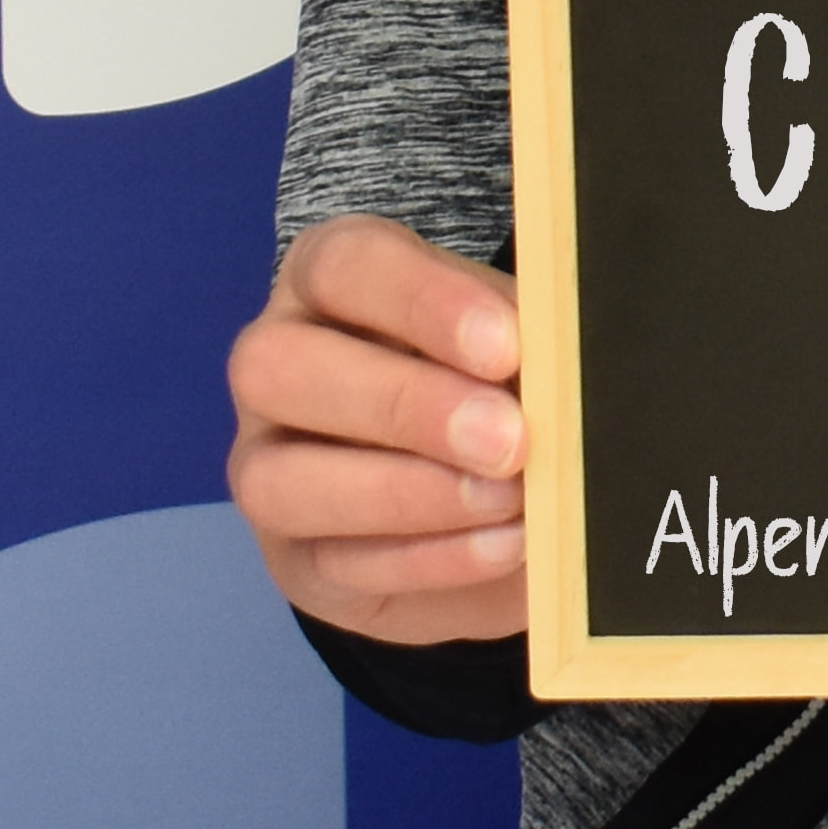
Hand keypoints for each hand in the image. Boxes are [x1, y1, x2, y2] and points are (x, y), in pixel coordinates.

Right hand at [227, 214, 527, 643]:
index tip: (506, 348)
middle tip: (509, 439)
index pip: (345, 265)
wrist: (481, 485)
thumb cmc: (491, 378)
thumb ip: (526, 336)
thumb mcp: (511, 338)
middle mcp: (276, 361)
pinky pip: (334, 563)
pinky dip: (430, 558)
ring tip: (508, 500)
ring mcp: (263, 464)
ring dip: (408, 495)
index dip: (423, 303)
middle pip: (281, 367)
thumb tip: (563, 358)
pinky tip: (502, 544)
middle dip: (405, 406)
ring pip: (280, 480)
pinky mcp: (292, 557)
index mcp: (328, 278)